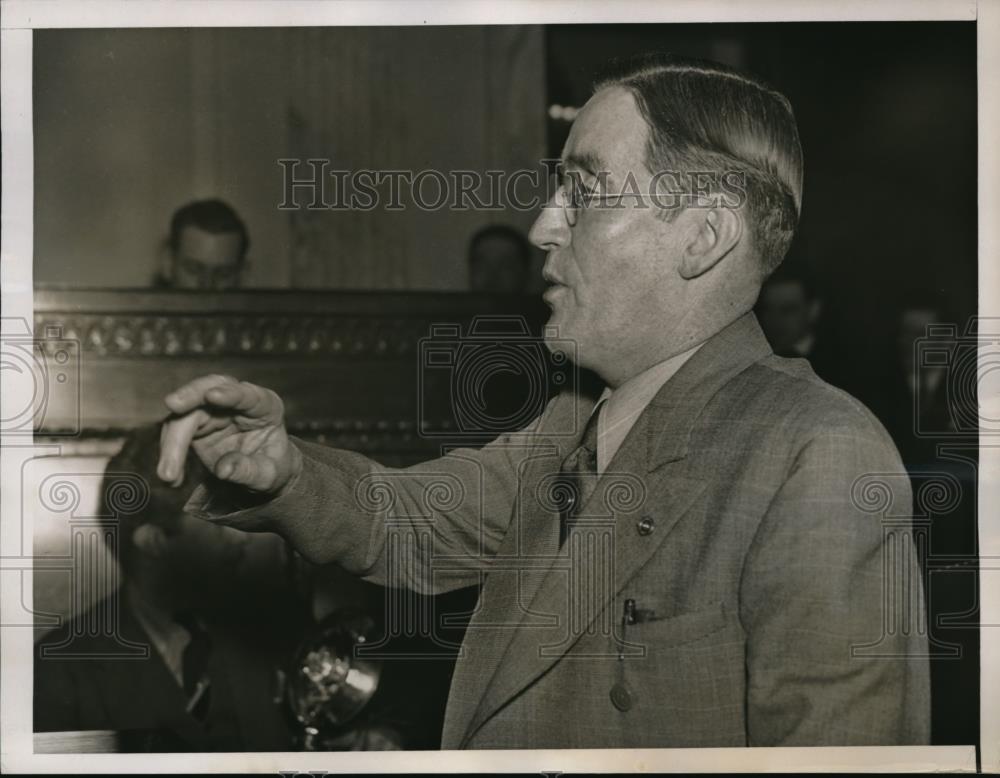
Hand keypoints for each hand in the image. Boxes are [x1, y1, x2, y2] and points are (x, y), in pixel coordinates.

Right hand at [156, 374, 300, 494]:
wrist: (261, 472)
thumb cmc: (271, 469)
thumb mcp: (267, 476)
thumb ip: (248, 471)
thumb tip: (223, 470)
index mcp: (265, 406)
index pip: (247, 395)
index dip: (230, 394)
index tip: (212, 395)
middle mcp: (237, 401)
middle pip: (208, 391)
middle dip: (189, 398)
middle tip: (173, 404)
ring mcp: (213, 409)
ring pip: (184, 413)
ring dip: (172, 443)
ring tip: (169, 476)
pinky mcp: (196, 421)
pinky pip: (175, 430)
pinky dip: (170, 453)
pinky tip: (173, 478)